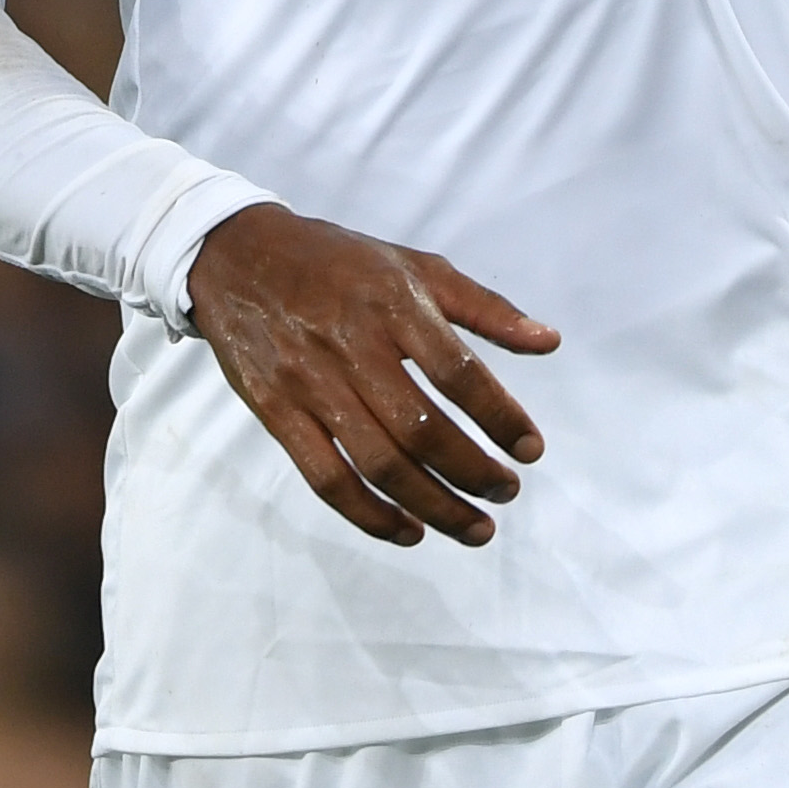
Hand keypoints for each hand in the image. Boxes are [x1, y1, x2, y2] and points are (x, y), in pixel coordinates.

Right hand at [183, 205, 557, 546]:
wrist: (237, 256)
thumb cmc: (340, 262)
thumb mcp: (414, 265)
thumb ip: (485, 306)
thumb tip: (551, 342)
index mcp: (394, 303)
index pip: (459, 373)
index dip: (501, 418)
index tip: (531, 450)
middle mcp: (352, 345)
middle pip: (422, 430)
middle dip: (473, 473)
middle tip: (507, 494)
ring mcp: (310, 384)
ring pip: (379, 464)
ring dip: (435, 506)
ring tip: (476, 527)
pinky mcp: (276, 413)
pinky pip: (327, 479)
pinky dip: (371, 515)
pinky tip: (410, 531)